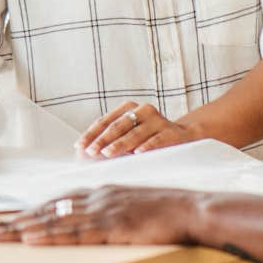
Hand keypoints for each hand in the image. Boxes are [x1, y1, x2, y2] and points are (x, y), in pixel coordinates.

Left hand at [0, 185, 198, 245]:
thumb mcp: (137, 202)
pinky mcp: (113, 225)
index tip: (10, 218)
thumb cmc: (170, 208)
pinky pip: (73, 231)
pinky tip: (30, 237)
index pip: (61, 200)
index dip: (34, 210)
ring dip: (21, 227)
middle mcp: (101, 196)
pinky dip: (48, 234)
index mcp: (106, 190)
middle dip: (16, 218)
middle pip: (50, 208)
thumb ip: (115, 206)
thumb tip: (95, 217)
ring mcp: (105, 210)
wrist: (193, 208)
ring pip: (54, 219)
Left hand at [77, 101, 201, 157]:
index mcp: (130, 108)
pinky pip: (158, 139)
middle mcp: (144, 110)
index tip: (79, 146)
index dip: (92, 133)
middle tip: (91, 151)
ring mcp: (159, 120)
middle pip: (120, 125)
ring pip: (136, 132)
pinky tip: (138, 153)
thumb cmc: (147, 138)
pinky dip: (148, 146)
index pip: (106, 121)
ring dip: (121, 144)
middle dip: (103, 139)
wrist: (183, 136)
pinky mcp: (172, 132)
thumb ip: (109, 141)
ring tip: (108, 153)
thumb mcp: (128, 136)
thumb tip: (83, 153)